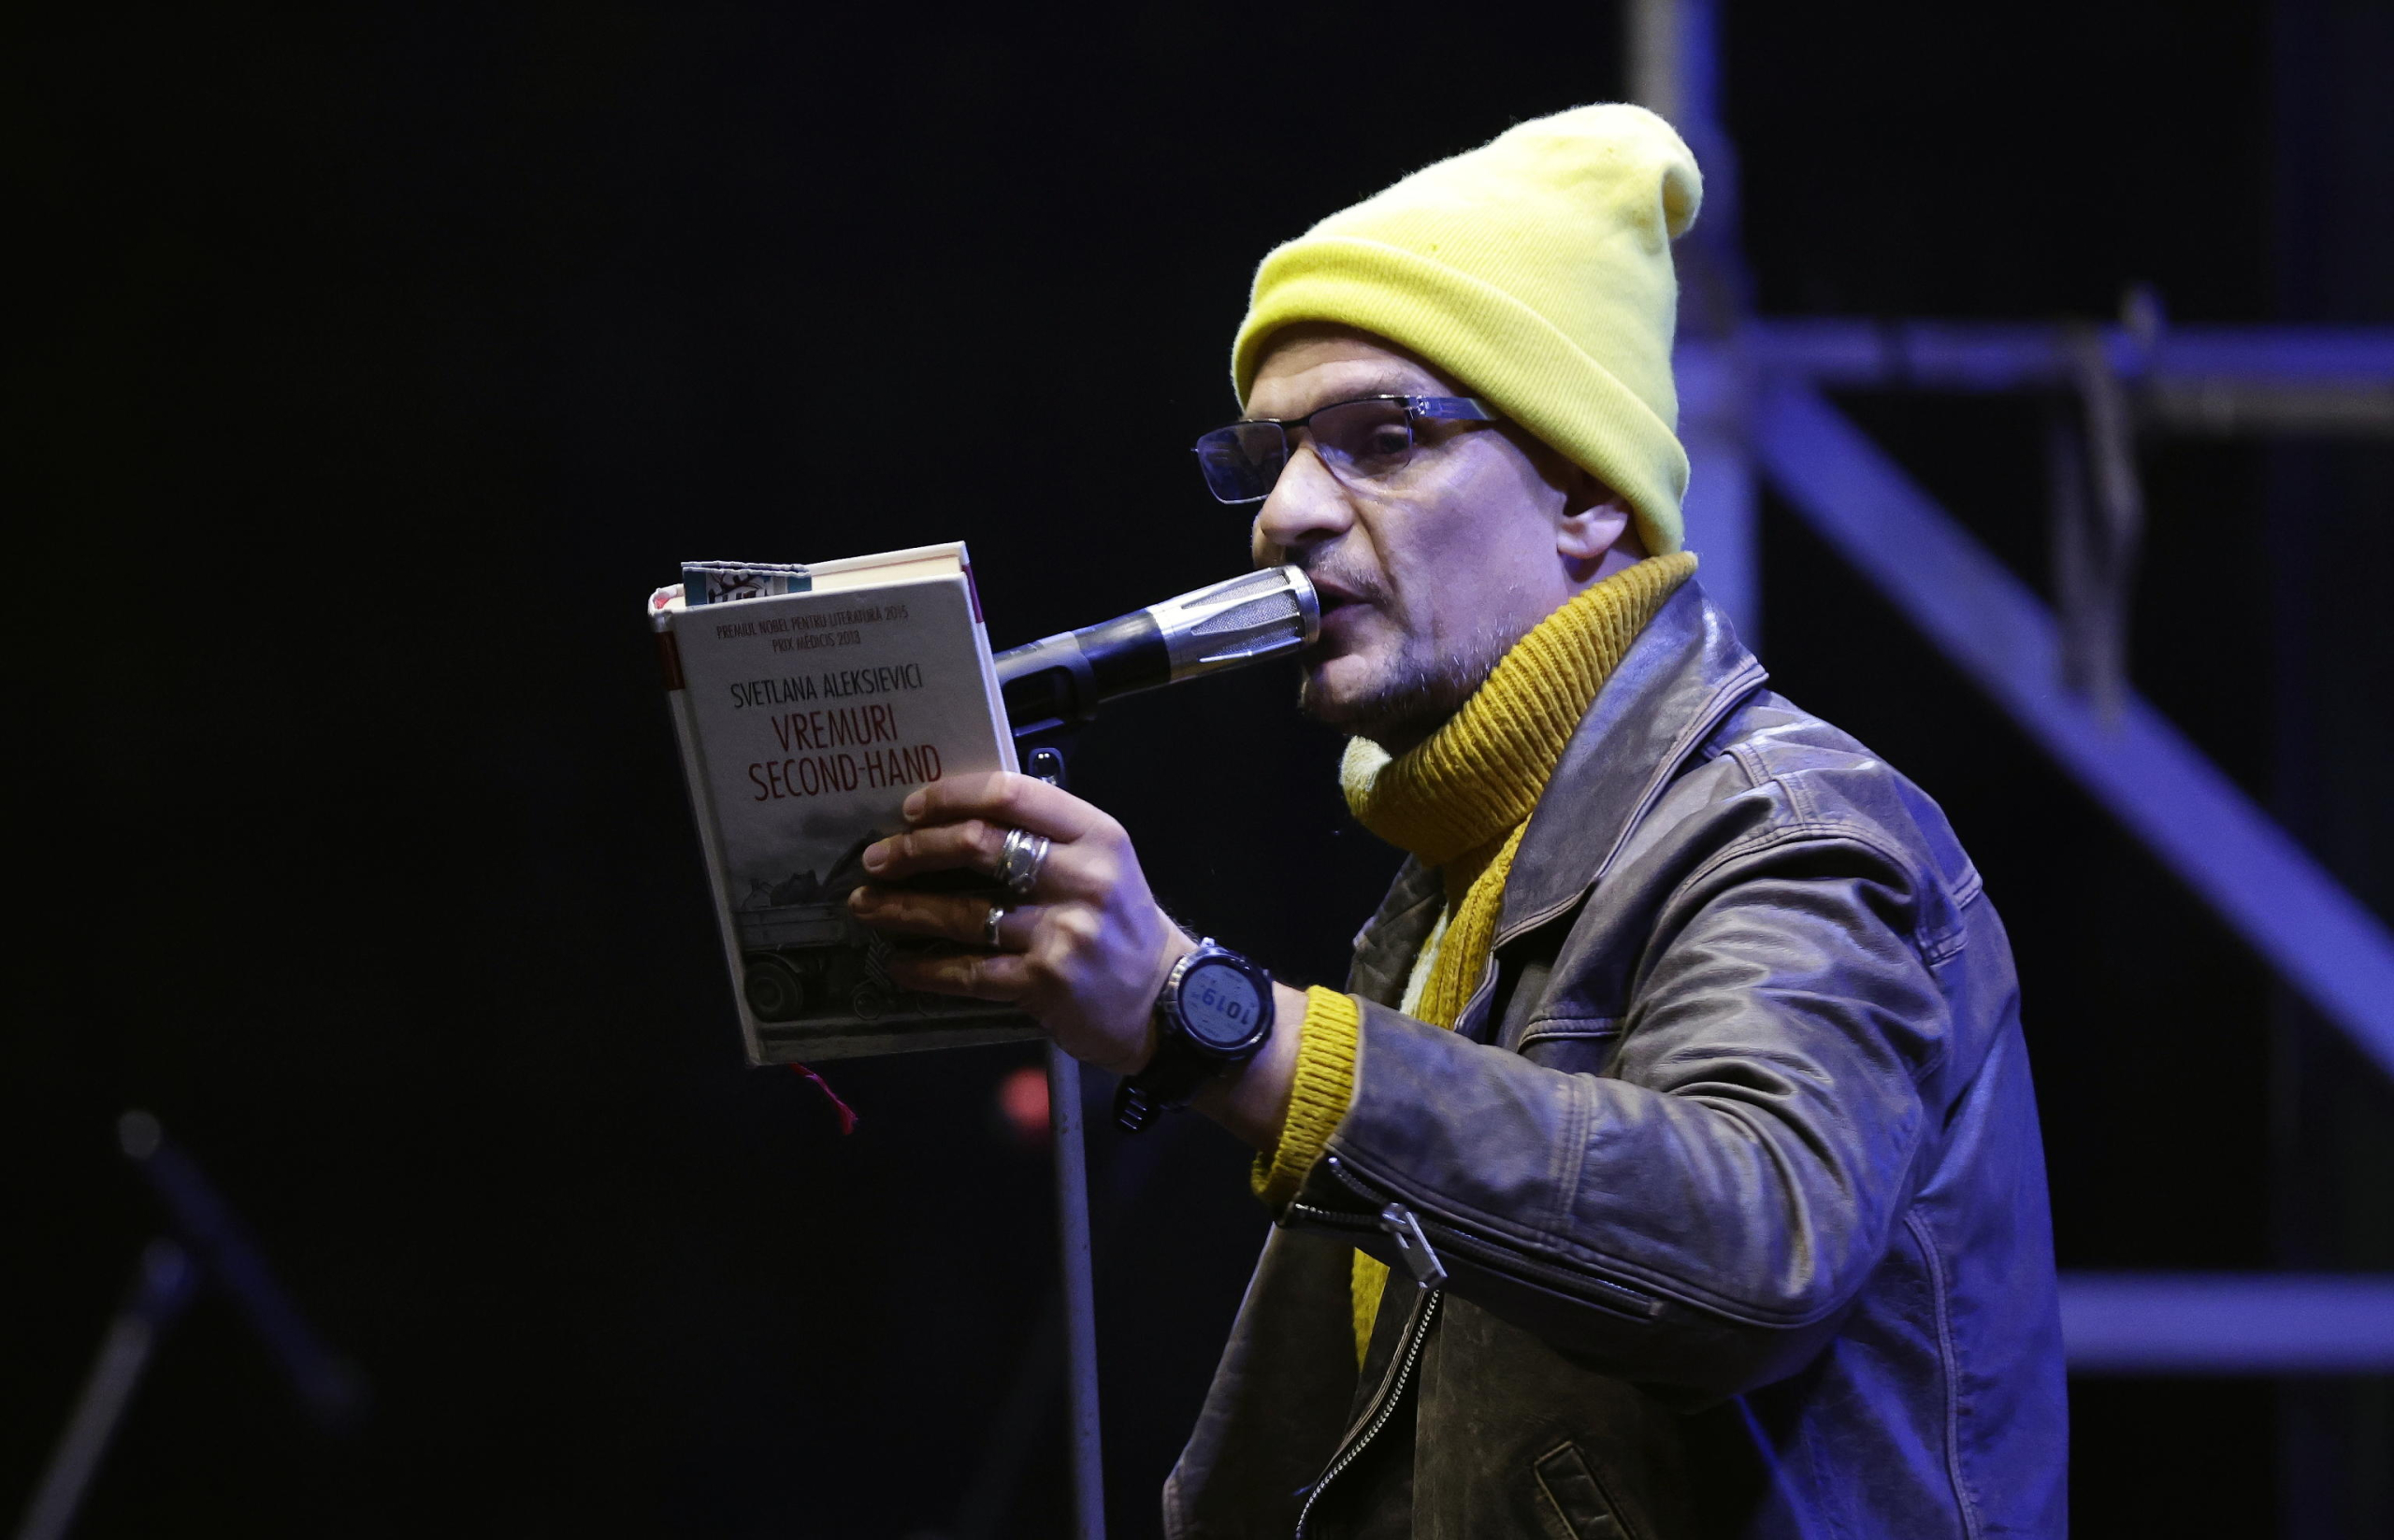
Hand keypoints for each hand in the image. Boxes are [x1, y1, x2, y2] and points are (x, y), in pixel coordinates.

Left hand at [846, 771, 1192, 1075]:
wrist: (1167, 1002)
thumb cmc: (1122, 926)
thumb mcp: (1103, 863)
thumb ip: (1046, 836)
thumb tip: (956, 821)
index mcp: (1096, 835)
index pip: (1012, 794)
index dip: (952, 796)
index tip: (912, 808)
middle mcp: (1083, 878)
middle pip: (979, 845)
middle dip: (915, 850)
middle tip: (876, 858)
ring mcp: (1064, 932)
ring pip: (963, 913)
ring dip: (903, 909)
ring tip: (868, 906)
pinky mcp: (1045, 982)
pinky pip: (969, 971)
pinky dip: (926, 968)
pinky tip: (900, 964)